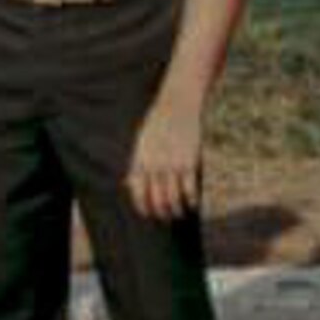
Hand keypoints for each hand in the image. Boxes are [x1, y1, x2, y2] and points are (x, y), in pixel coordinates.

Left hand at [125, 90, 204, 221]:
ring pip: (172, 199)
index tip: (149, 214)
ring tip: (179, 212)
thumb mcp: (141, 142)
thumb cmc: (158, 122)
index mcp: (140, 160)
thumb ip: (135, 164)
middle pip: (156, 200)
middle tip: (167, 216)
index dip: (143, 208)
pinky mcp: (188, 162)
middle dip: (161, 212)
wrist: (177, 103)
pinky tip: (193, 204)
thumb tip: (127, 183)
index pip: (138, 193)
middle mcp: (154, 166)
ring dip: (176, 210)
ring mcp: (171, 165)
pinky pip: (189, 190)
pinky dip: (191, 201)